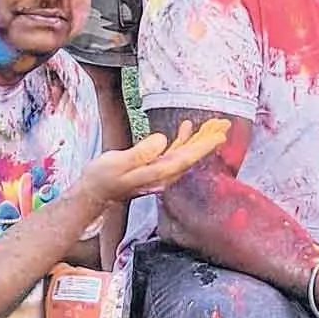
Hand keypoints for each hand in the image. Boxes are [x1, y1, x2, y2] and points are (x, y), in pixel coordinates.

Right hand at [74, 118, 229, 210]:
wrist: (93, 194)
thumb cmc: (102, 180)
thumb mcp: (118, 164)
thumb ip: (141, 153)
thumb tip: (161, 141)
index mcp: (158, 173)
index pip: (187, 158)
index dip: (204, 146)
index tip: (220, 135)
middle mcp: (164, 174)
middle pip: (192, 155)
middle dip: (208, 139)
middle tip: (225, 123)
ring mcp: (160, 171)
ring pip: (186, 152)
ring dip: (200, 138)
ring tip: (214, 123)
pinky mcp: (154, 167)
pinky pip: (175, 152)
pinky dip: (184, 139)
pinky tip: (187, 128)